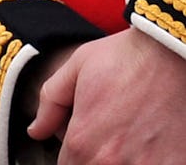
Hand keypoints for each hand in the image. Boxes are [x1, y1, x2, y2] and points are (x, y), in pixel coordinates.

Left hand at [28, 27, 185, 162]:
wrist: (173, 52)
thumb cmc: (127, 57)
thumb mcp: (79, 67)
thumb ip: (51, 102)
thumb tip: (35, 131)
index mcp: (83, 142)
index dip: (73, 152)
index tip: (84, 135)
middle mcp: (111, 164)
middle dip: (94, 156)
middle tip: (109, 133)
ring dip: (122, 160)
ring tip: (131, 137)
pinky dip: (149, 160)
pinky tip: (151, 143)